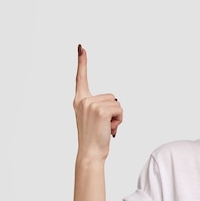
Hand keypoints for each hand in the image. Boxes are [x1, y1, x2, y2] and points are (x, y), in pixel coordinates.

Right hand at [73, 45, 122, 159]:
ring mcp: (91, 104)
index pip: (81, 77)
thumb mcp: (92, 118)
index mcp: (80, 100)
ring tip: (105, 128)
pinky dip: (119, 120)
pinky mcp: (100, 110)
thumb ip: (98, 106)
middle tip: (103, 126)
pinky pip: (119, 110)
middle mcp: (83, 100)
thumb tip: (115, 102)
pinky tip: (109, 129)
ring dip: (116, 117)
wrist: (90, 153)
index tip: (81, 47)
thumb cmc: (94, 138)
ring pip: (117, 104)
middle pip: (111, 97)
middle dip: (113, 111)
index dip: (82, 61)